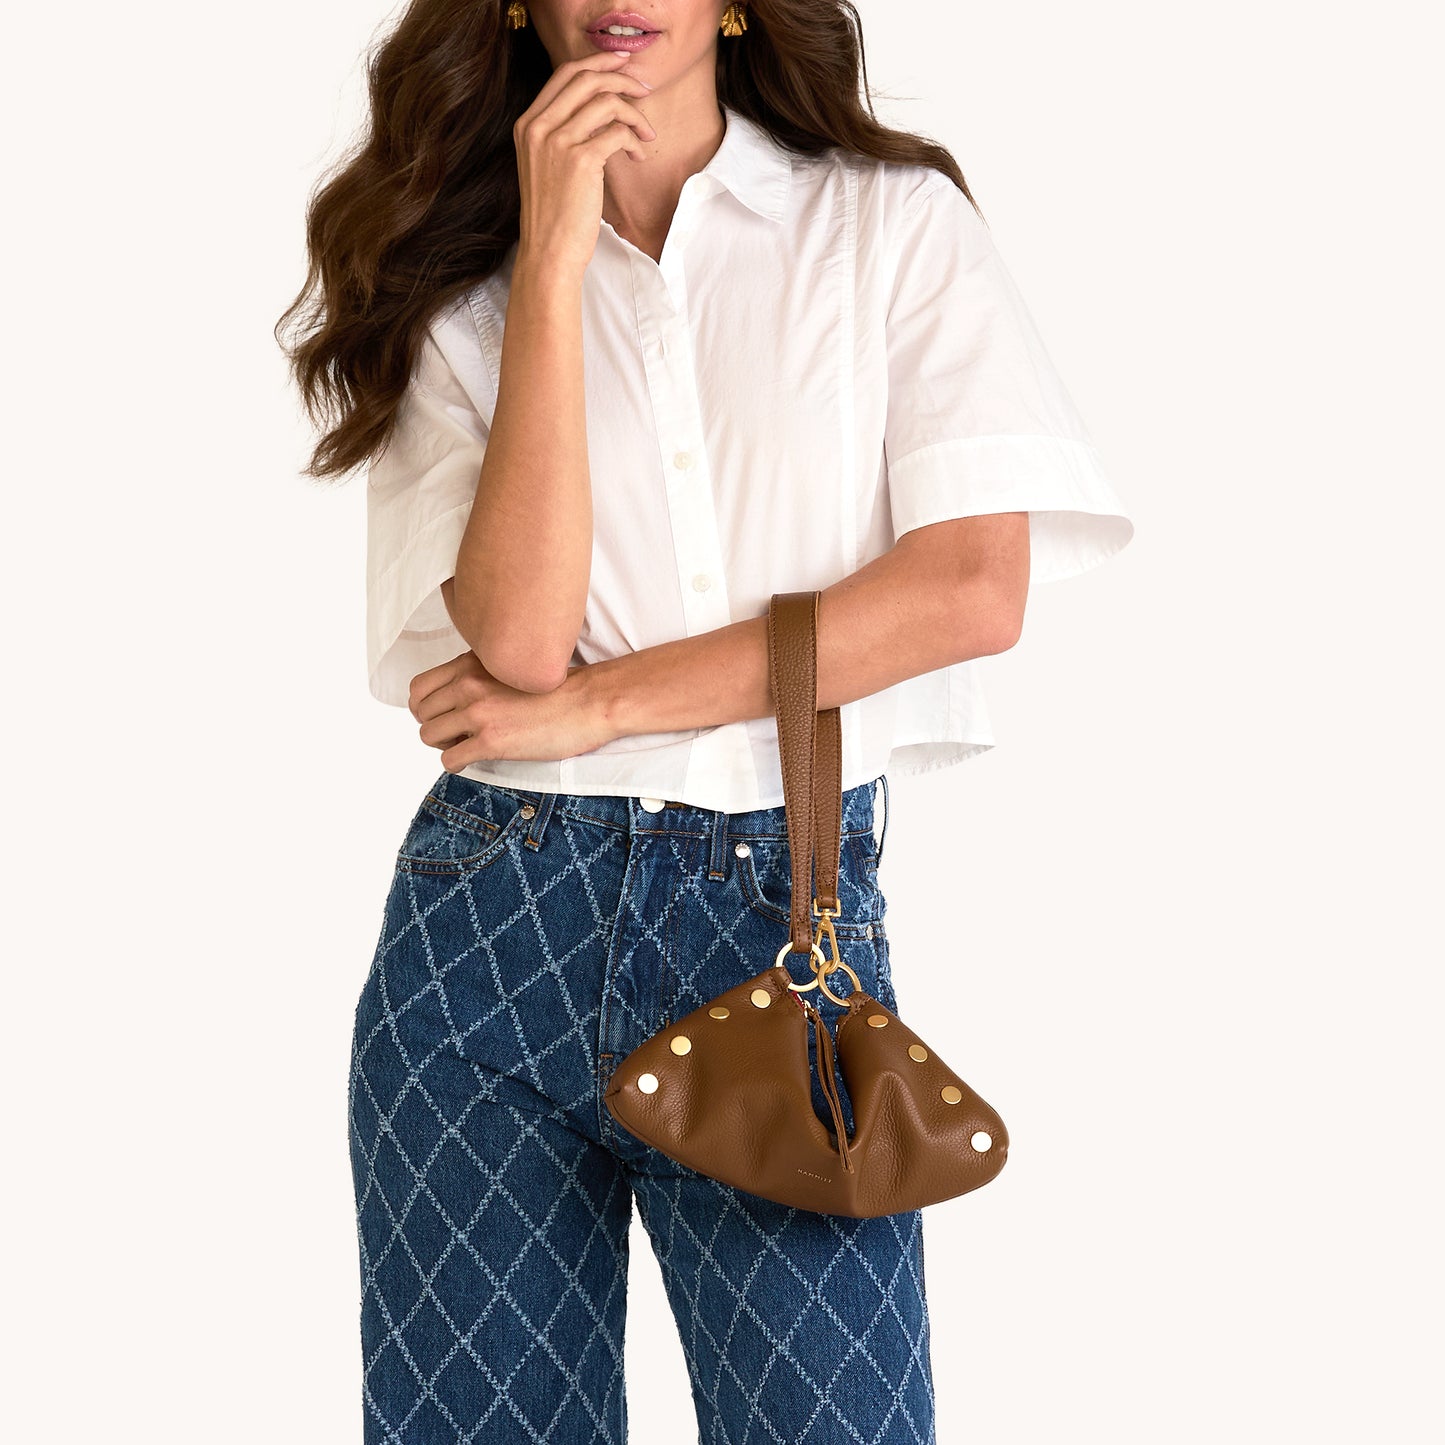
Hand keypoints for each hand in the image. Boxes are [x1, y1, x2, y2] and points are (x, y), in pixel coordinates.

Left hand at [407, 651, 612, 773]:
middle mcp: (468, 684)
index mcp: (471, 663)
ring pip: (429, 736)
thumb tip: (460, 696)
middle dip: (435, 727)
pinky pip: (448, 760)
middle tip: (456, 735)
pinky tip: (473, 761)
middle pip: (421, 714)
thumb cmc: (560, 687)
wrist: (590, 702)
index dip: (425, 706)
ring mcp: (478, 713)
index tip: (442, 715)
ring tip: (466, 747)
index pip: (419, 687)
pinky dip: (456, 765)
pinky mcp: (490, 741)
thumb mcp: (511, 665)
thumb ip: (481, 674)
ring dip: (444, 745)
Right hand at [514, 51, 655, 274]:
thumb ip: (563, 133)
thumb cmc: (554, 216)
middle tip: (644, 90)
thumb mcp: (547, 166)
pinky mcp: (580, 161)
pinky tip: (638, 155)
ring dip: (634, 115)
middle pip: (586, 78)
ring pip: (607, 102)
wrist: (549, 253)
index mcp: (527, 124)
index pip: (564, 74)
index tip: (621, 65)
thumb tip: (600, 108)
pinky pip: (618, 132)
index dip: (597, 62)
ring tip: (646, 136)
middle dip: (621, 78)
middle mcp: (538, 127)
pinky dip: (634, 140)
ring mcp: (557, 142)